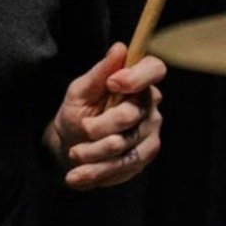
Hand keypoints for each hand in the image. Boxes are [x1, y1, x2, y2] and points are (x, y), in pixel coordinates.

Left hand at [43, 42, 164, 189]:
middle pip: (133, 113)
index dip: (138, 76)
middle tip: (83, 128)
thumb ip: (99, 72)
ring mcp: (149, 132)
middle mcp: (149, 105)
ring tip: (73, 154)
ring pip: (125, 144)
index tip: (113, 83)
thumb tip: (119, 48)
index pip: (154, 69)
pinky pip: (122, 166)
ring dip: (94, 152)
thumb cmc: (77, 111)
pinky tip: (76, 177)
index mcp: (137, 81)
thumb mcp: (80, 90)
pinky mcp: (143, 157)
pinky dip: (96, 172)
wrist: (71, 145)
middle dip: (103, 124)